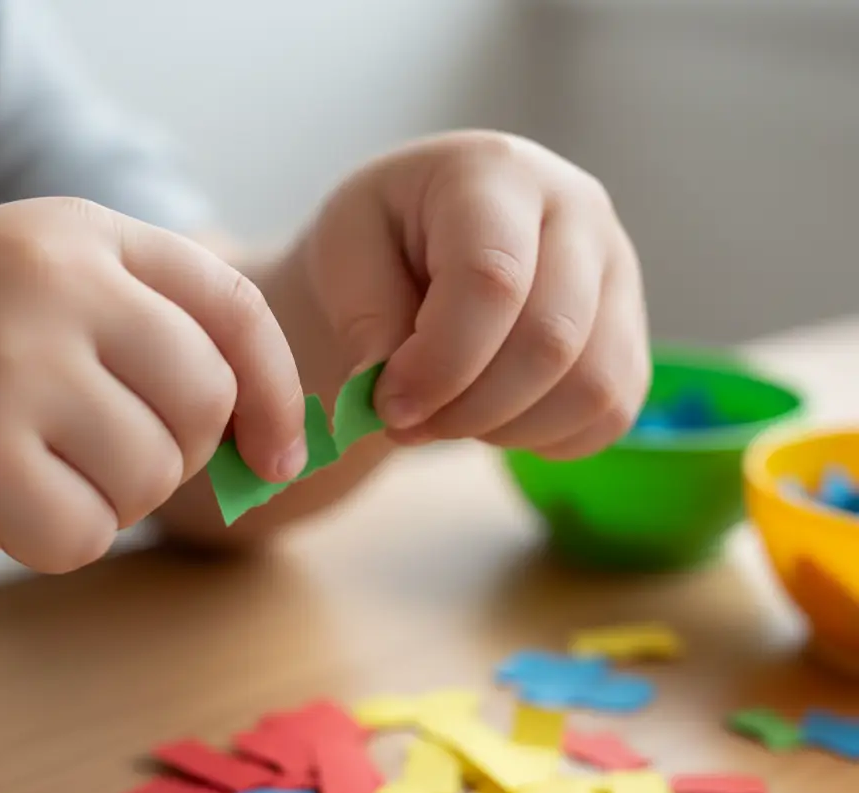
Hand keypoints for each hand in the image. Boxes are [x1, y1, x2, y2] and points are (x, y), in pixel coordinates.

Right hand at [0, 198, 304, 570]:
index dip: (276, 390)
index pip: (234, 304)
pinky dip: (55, 538)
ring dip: (112, 499)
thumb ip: (154, 344)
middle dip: (179, 454)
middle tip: (105, 457)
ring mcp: (11, 360)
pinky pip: (87, 533)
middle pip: (206, 397)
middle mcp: (52, 280)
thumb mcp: (43, 305)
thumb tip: (273, 446)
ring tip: (35, 469)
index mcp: (78, 233)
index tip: (280, 455)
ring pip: (154, 474)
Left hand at [295, 130, 648, 457]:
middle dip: (469, 408)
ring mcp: (618, 271)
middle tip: (408, 422)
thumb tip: (398, 398)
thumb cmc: (381, 242)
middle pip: (550, 340)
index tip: (389, 405)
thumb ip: (365, 321)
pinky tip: (494, 418)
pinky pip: (610, 414)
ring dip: (507, 429)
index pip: (491, 279)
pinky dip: (546, 438)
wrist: (423, 243)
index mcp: (495, 173)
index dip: (441, 362)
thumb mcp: (343, 255)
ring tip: (449, 415)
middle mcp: (577, 210)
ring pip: (591, 386)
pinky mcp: (631, 332)